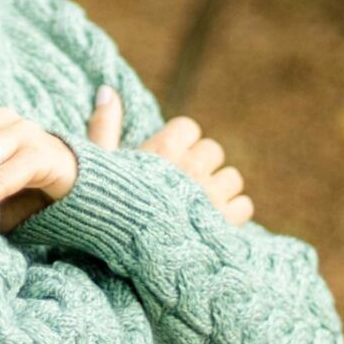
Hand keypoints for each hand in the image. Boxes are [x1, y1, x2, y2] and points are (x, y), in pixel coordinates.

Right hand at [89, 85, 252, 226]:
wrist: (120, 253)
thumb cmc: (106, 206)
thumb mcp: (99, 164)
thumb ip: (105, 125)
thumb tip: (107, 89)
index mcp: (163, 150)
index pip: (189, 128)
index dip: (179, 143)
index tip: (166, 161)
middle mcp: (191, 167)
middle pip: (212, 151)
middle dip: (201, 165)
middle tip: (182, 186)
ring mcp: (210, 194)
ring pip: (231, 177)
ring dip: (219, 189)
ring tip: (199, 205)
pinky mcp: (223, 221)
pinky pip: (243, 205)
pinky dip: (232, 213)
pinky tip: (212, 222)